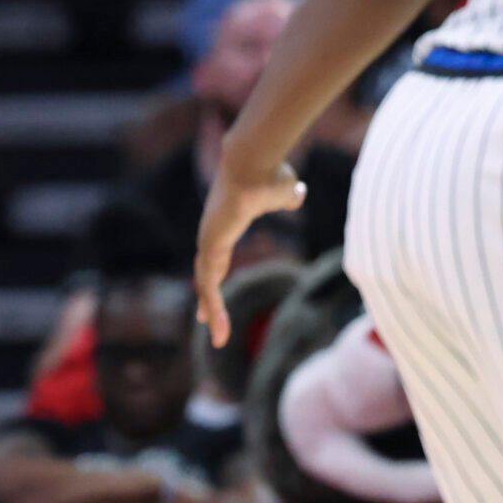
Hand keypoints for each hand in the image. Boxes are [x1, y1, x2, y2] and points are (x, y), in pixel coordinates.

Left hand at [196, 154, 305, 343]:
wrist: (257, 164)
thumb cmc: (271, 174)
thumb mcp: (285, 192)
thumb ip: (287, 197)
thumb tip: (297, 194)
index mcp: (224, 225)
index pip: (216, 258)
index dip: (215, 276)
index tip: (211, 292)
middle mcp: (211, 234)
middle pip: (207, 274)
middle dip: (208, 300)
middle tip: (207, 323)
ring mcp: (207, 240)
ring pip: (206, 284)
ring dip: (213, 311)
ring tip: (219, 338)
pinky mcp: (209, 246)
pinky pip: (208, 283)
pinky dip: (212, 305)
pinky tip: (215, 325)